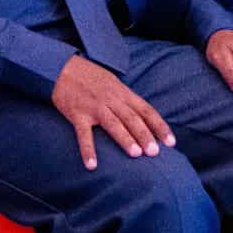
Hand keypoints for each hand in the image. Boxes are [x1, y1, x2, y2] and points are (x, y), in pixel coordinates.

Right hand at [51, 55, 173, 170]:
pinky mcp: (77, 114)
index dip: (159, 126)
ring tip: (136, 154)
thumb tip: (143, 116)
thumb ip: (126, 99)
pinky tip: (92, 165)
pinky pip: (83, 134)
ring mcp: (93, 106)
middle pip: (132, 118)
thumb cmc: (89, 77)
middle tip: (155, 152)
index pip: (145, 110)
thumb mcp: (112, 82)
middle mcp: (110, 99)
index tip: (171, 142)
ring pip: (113, 123)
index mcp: (122, 92)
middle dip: (145, 135)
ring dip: (125, 139)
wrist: (61, 67)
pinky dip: (88, 150)